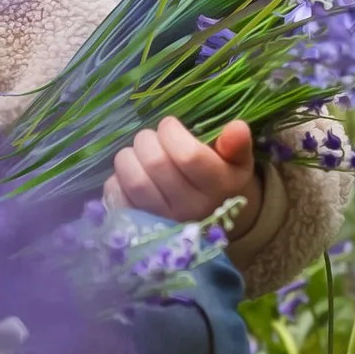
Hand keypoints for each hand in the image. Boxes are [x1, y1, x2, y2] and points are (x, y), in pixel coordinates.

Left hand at [103, 116, 262, 229]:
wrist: (210, 220)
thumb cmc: (221, 180)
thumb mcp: (236, 162)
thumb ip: (237, 144)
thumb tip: (236, 127)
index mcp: (219, 187)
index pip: (188, 156)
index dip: (171, 132)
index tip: (170, 125)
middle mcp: (192, 208)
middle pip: (156, 164)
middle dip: (147, 140)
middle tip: (152, 137)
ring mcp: (164, 221)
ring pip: (134, 180)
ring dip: (129, 157)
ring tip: (138, 153)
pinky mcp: (138, 227)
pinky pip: (117, 197)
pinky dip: (116, 180)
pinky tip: (129, 174)